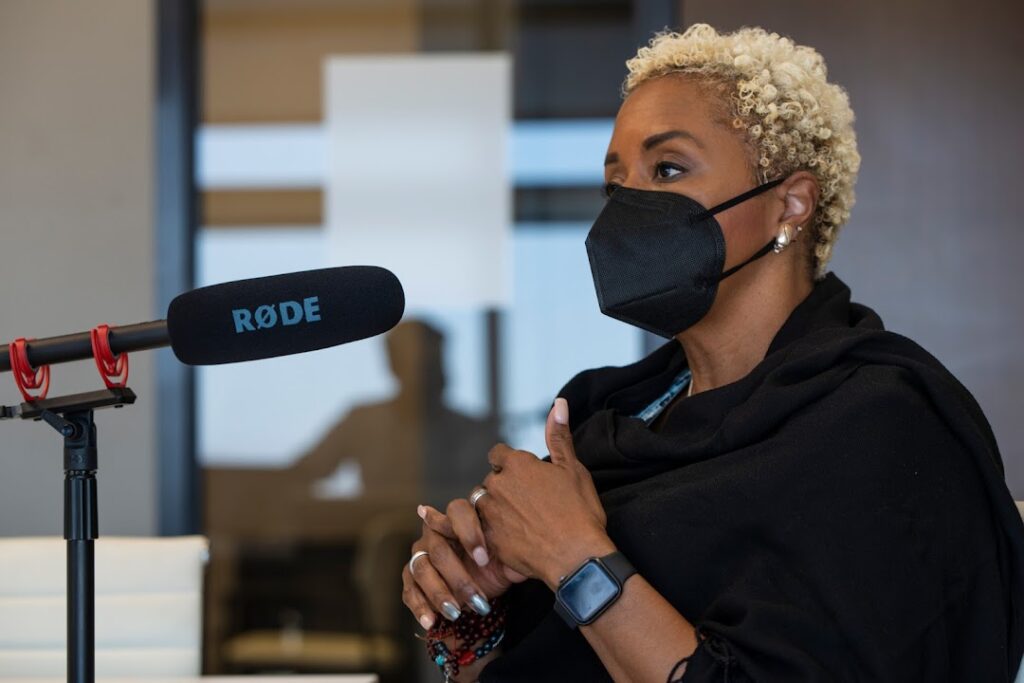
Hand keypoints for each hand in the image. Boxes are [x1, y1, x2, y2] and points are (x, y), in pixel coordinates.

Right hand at [401, 497, 526, 630]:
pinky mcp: (411, 579)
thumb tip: (528, 547)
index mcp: (459, 520)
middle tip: (478, 599)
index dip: (469, 534)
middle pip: (438, 549)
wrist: (480, 591)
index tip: (484, 559)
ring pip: (421, 569)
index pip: (457, 511)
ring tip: (456, 613)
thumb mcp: (507, 559)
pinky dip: (419, 607)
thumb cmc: (494, 567)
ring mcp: (419, 555)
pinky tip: (431, 621)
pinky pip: (409, 591)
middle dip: (458, 576)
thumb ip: (512, 550)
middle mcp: (434, 533)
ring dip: (439, 593)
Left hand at [476, 398, 615, 589]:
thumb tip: (559, 403)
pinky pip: (482, 531)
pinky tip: (514, 540)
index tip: (528, 479)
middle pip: (491, 480)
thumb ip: (558, 436)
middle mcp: (497, 485)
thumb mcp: (573, 469)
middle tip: (530, 504)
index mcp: (516, 464)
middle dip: (505, 488)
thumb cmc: (580, 512)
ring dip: (496, 509)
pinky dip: (493, 534)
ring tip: (521, 522)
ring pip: (483, 504)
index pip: (498, 454)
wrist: (577, 558)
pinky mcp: (488, 540)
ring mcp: (490, 513)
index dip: (512, 465)